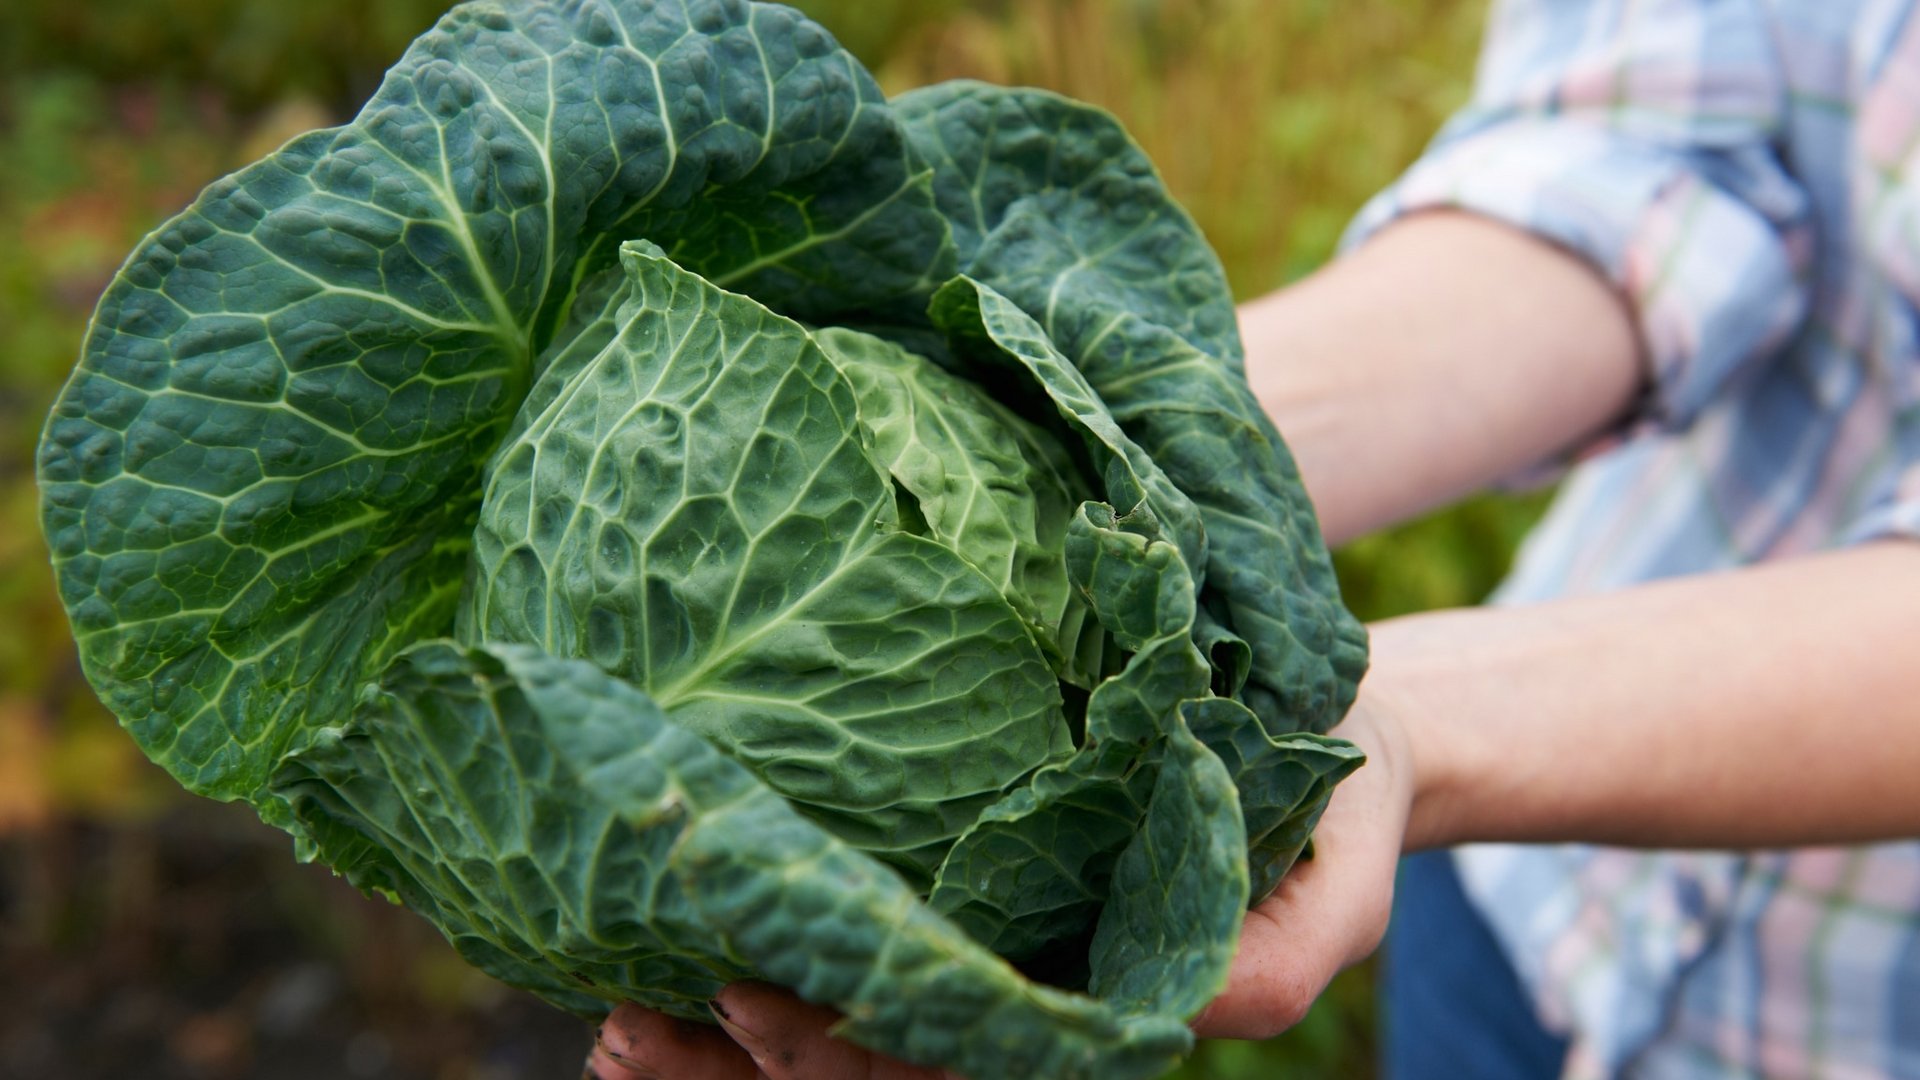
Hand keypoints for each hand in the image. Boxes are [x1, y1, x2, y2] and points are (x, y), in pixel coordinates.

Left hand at [586, 688, 1419, 1075]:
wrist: (1329, 747)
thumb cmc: (1327, 813)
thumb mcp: (1327, 892)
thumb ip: (1262, 968)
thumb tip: (1174, 1016)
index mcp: (1086, 1028)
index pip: (951, 1075)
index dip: (846, 1060)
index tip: (747, 1001)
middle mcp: (1018, 1012)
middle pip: (867, 1074)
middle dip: (744, 1065)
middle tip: (628, 1023)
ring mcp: (982, 963)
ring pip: (841, 1035)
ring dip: (713, 1052)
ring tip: (607, 1022)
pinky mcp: (961, 904)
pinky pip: (849, 961)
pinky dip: (746, 980)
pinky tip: (648, 974)